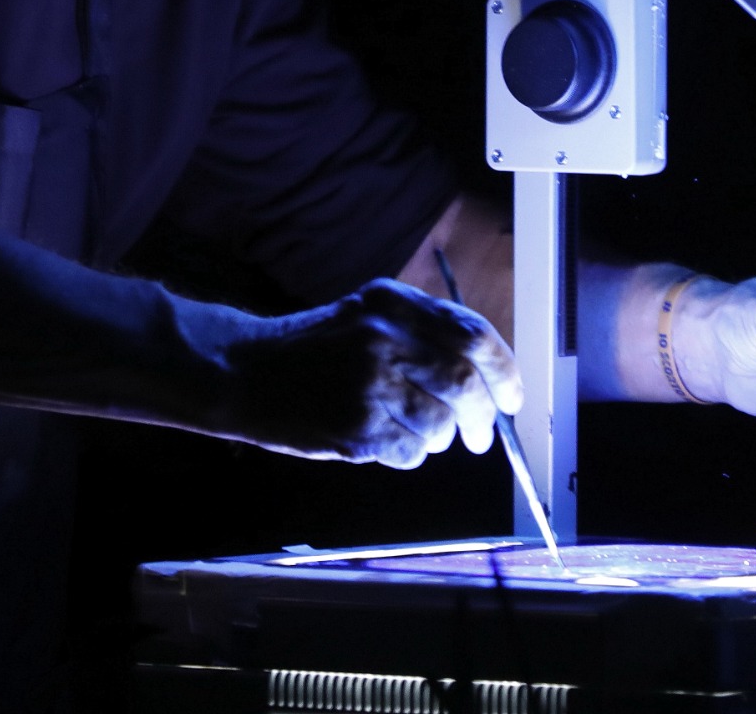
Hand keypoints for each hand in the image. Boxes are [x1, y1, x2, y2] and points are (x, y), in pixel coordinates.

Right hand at [226, 278, 522, 467]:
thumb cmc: (314, 349)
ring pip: (440, 425)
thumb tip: (488, 375)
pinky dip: (408, 454)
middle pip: (465, 383)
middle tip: (480, 436)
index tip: (511, 397)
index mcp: (394, 302)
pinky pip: (409, 452)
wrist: (243, 370)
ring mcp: (369, 381)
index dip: (504, 370)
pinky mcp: (354, 425)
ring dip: (439, 439)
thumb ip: (422, 332)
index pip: (473, 334)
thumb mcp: (368, 315)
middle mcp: (385, 336)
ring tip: (414, 433)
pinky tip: (385, 442)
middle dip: (482, 417)